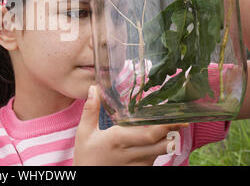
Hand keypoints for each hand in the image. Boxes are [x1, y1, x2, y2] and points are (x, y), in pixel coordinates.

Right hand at [73, 85, 187, 165]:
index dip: (165, 126)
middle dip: (173, 132)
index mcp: (118, 140)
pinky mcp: (141, 171)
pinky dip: (159, 148)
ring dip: (168, 140)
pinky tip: (158, 139)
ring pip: (162, 152)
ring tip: (172, 126)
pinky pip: (156, 159)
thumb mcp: (84, 132)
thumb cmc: (86, 155)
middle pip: (163, 144)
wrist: (87, 177)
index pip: (149, 135)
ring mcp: (138, 165)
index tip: (175, 116)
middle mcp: (132, 154)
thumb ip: (90, 110)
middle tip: (181, 119)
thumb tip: (94, 88)